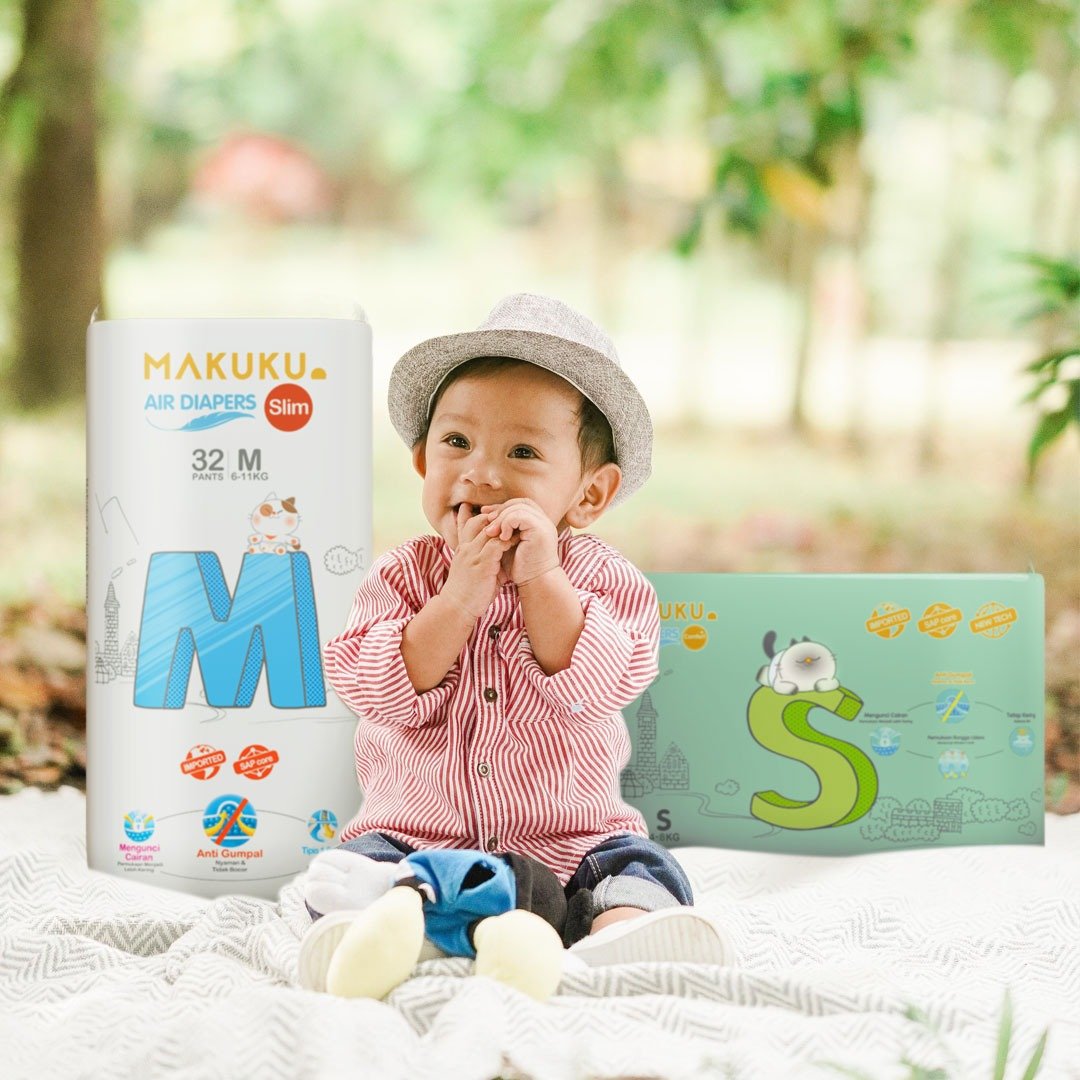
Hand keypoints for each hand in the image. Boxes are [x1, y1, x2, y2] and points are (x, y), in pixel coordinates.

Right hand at [440, 502, 516, 617]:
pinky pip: (496, 544)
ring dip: (504, 526)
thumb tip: (501, 555)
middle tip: (511, 513)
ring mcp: (472, 555)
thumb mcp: (474, 571)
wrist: (457, 608)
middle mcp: (465, 548)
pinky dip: (508, 540)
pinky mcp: (481, 564)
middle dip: (495, 515)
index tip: (495, 511)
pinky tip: (518, 540)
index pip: (468, 524)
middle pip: (478, 521)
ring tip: (519, 524)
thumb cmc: (468, 593)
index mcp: (462, 549)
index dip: (480, 515)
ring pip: (488, 529)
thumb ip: (485, 560)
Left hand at [479, 498, 559, 586]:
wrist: (534, 583)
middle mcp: (544, 520)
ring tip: (491, 532)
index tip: (485, 514)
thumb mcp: (507, 543)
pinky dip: (508, 523)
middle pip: (519, 502)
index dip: (502, 507)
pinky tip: (502, 537)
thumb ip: (500, 529)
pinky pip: (521, 516)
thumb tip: (483, 514)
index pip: (519, 504)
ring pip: (518, 508)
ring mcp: (544, 524)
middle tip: (486, 520)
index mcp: (537, 522)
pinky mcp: (541, 530)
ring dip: (501, 518)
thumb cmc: (521, 567)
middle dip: (500, 510)